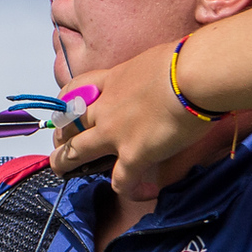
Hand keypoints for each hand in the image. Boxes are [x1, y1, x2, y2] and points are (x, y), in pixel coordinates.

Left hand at [49, 43, 212, 198]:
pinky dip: (126, 188)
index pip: (77, 88)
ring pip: (77, 151)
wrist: (193, 76)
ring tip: (61, 171)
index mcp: (113, 80)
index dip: (66, 101)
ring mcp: (116, 132)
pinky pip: (121, 180)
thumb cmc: (182, 61)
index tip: (63, 109)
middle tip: (58, 144)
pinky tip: (134, 191)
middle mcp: (107, 107)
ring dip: (65, 162)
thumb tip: (164, 76)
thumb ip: (149, 73)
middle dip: (60, 134)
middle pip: (70, 122)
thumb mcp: (154, 60)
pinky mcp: (134, 155)